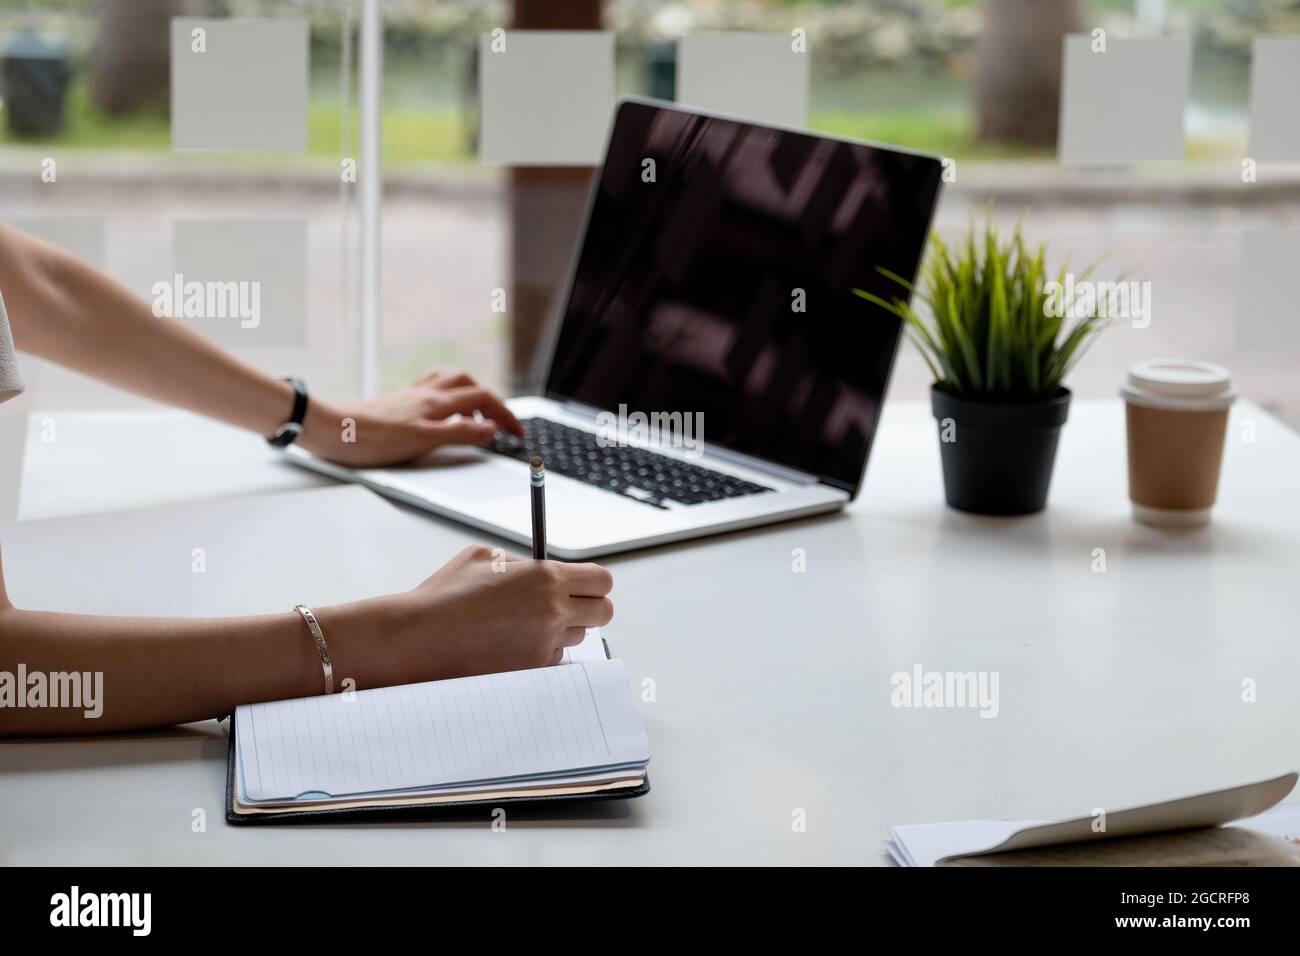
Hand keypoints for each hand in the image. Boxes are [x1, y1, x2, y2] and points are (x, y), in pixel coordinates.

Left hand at [299, 370, 524, 467]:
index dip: (506, 416)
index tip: (518, 434)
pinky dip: (447, 395)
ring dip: (471, 393)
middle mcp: (426, 394)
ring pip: (451, 382)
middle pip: (471, 384)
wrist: (332, 430)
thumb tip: (490, 430)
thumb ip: (460, 433)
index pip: (484, 400)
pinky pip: (431, 388)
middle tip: (501, 424)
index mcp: (436, 402)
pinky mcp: (397, 401)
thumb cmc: (371, 439)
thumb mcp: (423, 442)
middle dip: (492, 401)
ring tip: (477, 414)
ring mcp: (411, 396)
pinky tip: (441, 409)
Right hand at [334, 546, 614, 687]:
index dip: (593, 582)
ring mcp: (544, 645)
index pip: (602, 580)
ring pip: (577, 637)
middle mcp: (553, 612)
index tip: (581, 584)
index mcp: (545, 577)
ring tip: (523, 625)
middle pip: (603, 612)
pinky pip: (553, 659)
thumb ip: (523, 563)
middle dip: (589, 607)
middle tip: (565, 605)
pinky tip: (511, 644)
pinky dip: (541, 652)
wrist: (419, 637)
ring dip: (561, 630)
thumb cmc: (446, 594)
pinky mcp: (532, 671)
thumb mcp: (484, 557)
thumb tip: (541, 570)